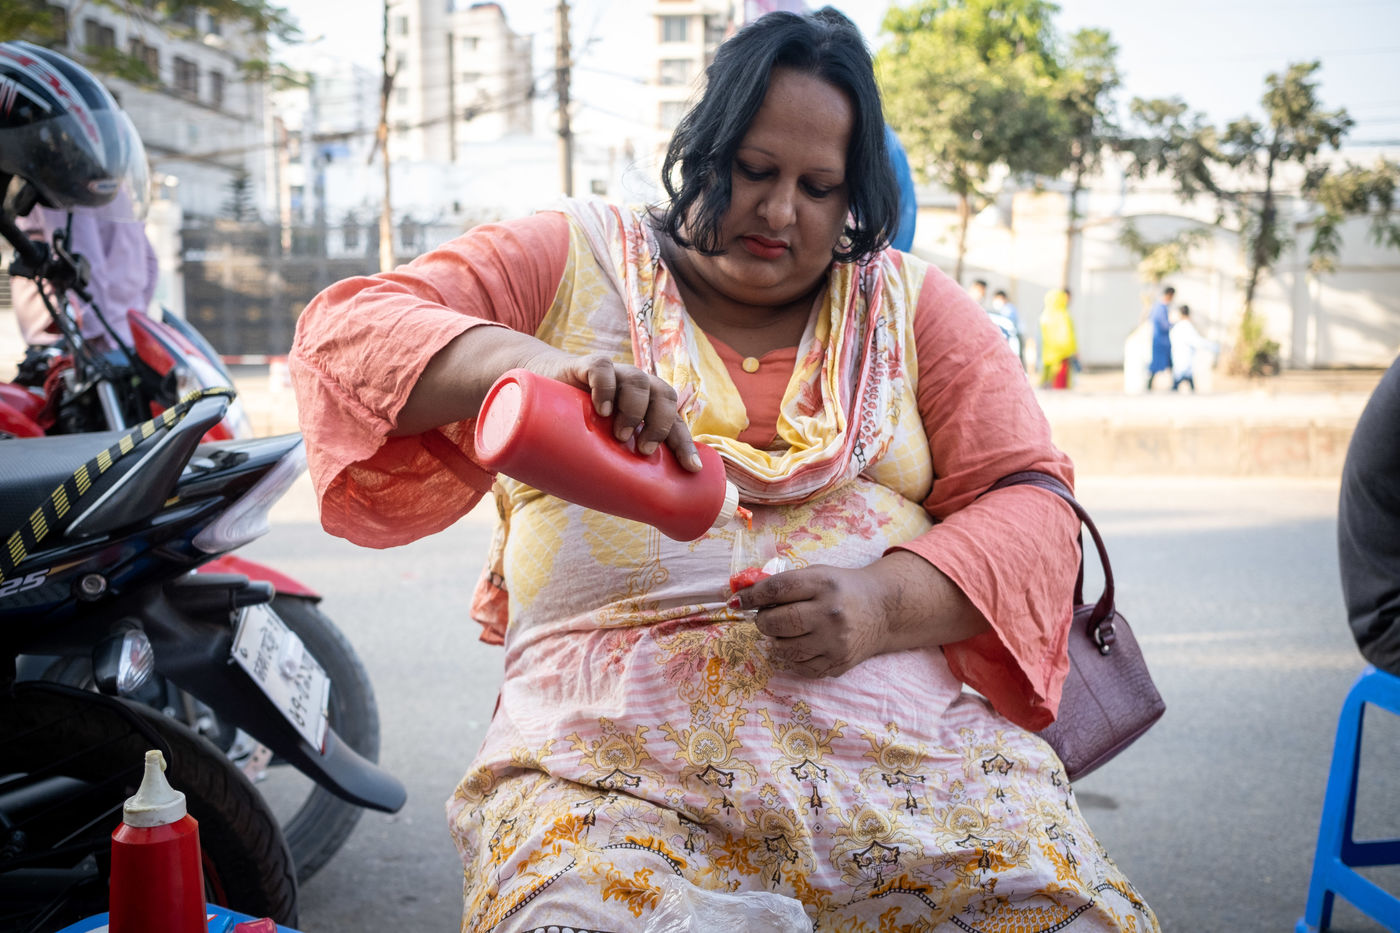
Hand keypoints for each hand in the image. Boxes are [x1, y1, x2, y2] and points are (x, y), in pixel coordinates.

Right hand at [524, 349, 702, 471]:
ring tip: (620, 435)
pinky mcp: (586, 365)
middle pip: (664, 395)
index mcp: (648, 405)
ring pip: (638, 380)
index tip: (692, 469)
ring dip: (634, 409)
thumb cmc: (580, 424)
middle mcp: (637, 386)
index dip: (685, 443)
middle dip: (659, 424)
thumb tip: (626, 507)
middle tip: (644, 450)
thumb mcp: (602, 442)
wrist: (544, 386)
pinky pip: (602, 368)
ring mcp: (615, 373)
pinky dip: (605, 387)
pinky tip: (601, 409)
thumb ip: (616, 461)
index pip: (675, 421)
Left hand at [729, 552, 988, 677]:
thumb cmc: (842, 589)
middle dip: (763, 622)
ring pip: (785, 649)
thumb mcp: (818, 575)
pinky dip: (791, 658)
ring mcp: (835, 641)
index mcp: (824, 584)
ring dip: (775, 641)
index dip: (752, 596)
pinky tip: (799, 645)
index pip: (778, 589)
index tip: (737, 601)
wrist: (884, 610)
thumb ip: (784, 583)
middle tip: (765, 619)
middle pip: (779, 622)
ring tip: (783, 632)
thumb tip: (743, 596)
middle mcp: (830, 613)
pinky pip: (800, 667)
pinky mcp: (838, 663)